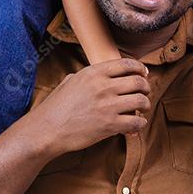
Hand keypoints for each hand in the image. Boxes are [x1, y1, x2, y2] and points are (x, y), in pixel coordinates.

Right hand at [29, 58, 150, 155]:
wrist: (46, 130)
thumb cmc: (55, 107)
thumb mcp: (69, 82)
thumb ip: (88, 76)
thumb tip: (101, 75)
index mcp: (93, 73)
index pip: (126, 64)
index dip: (140, 68)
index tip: (144, 73)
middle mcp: (103, 86)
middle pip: (138, 82)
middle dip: (146, 87)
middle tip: (145, 92)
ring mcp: (107, 106)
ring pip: (141, 101)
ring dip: (146, 105)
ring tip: (143, 109)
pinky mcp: (109, 125)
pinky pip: (136, 121)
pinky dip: (140, 123)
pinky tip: (137, 124)